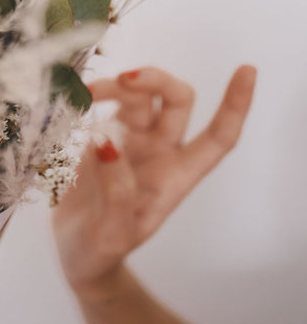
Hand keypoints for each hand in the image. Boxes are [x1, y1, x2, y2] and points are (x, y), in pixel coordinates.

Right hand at [52, 65, 256, 302]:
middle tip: (124, 80)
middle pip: (177, 101)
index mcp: (177, 177)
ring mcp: (135, 142)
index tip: (246, 70)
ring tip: (86, 94)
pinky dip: (98, 94)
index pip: (218, 137)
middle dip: (157, 80)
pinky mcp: (107, 137)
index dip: (235, 105)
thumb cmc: (100, 250)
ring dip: (117, 86)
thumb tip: (106, 142)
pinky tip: (79, 100)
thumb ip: (115, 191)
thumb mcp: (111, 233)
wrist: (76, 253)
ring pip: (141, 96)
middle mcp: (162, 153)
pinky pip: (111, 103)